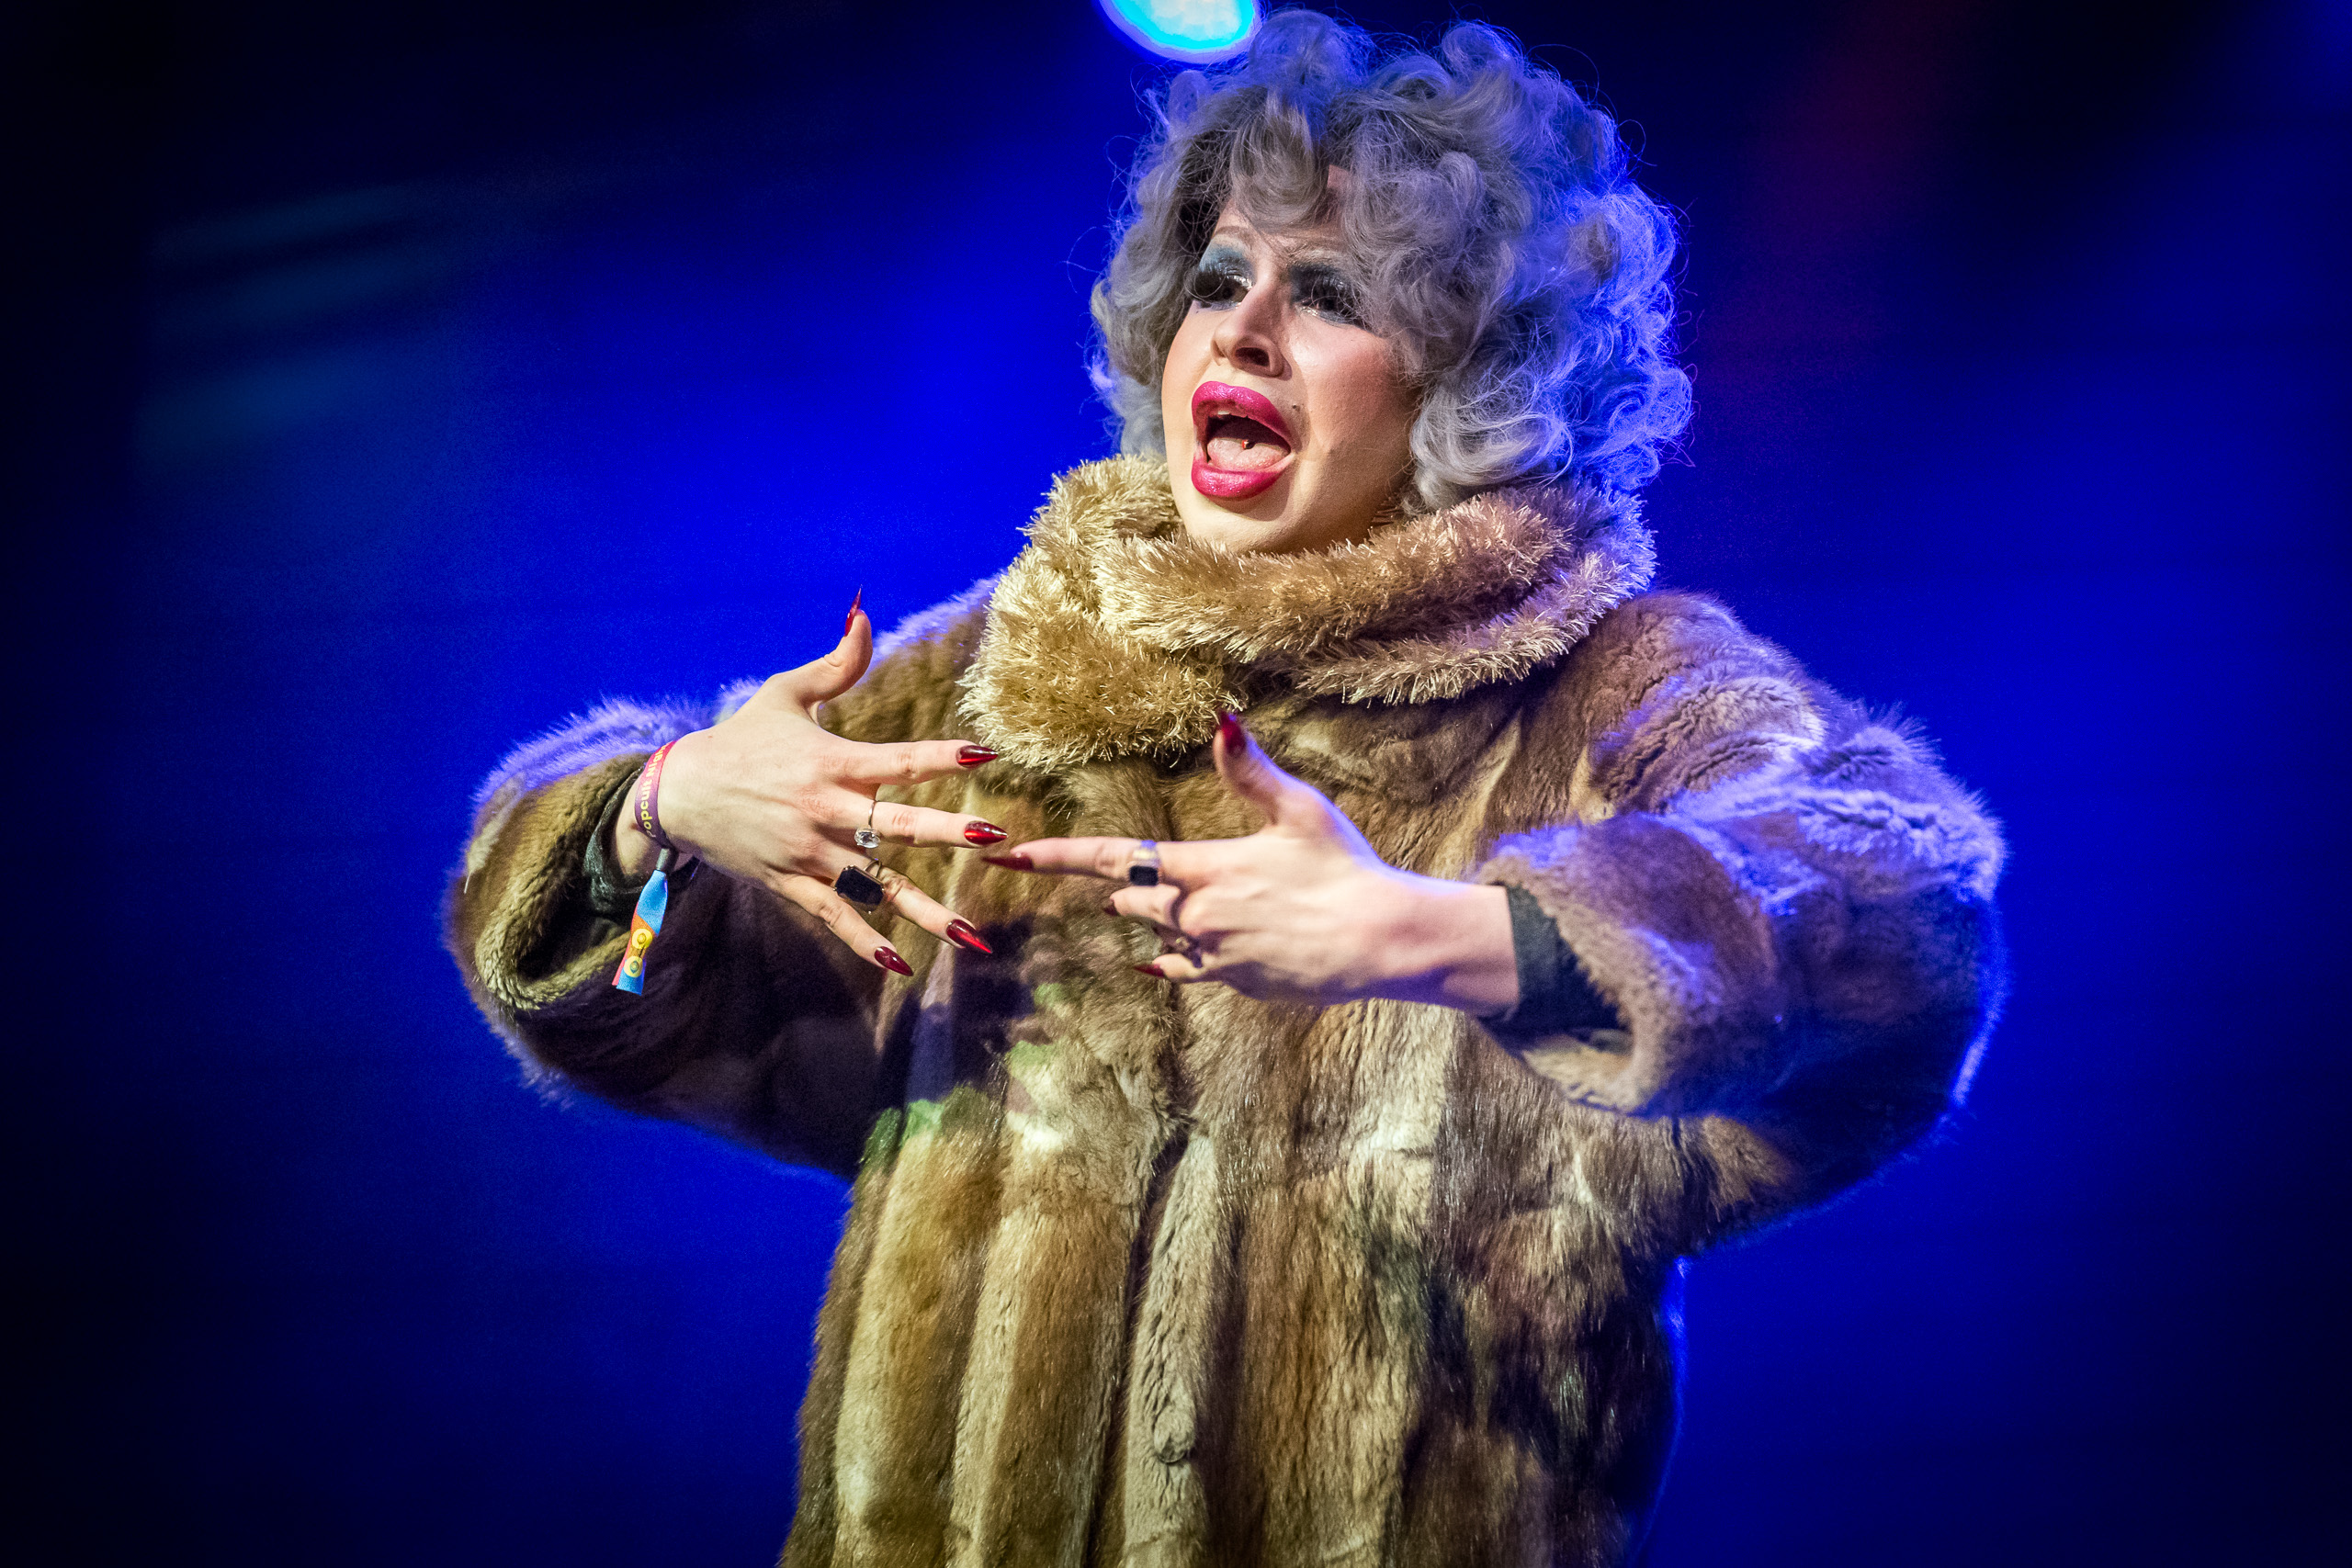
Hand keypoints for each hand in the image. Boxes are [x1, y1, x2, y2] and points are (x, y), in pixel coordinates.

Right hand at [613, 600, 1004, 973]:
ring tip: (971, 934)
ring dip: (924, 910)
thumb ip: (836, 665)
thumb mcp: (785, 695)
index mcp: (830, 762)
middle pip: (897, 824)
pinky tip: (901, 964)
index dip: (942, 755)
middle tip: (995, 838)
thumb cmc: (739, 739)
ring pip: (877, 884)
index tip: (985, 754)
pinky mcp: (793, 885)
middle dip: (948, 831)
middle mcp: (825, 811)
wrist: (676, 794)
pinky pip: (835, 918)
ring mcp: (810, 854)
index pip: (897, 758)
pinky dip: (865, 942)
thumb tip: (865, 614)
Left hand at [1005, 715, 1518, 1011]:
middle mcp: (1198, 915)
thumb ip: (1250, 770)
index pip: (1116, 858)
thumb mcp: (1299, 810)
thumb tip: (1221, 719)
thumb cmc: (1344, 869)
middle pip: (1135, 900)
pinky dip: (1177, 960)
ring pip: (1162, 935)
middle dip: (1125, 890)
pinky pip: (1187, 971)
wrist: (1379, 941)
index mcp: (1205, 868)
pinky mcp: (1236, 984)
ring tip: (1153, 907)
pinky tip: (1175, 956)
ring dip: (1155, 920)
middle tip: (1111, 885)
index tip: (1013, 855)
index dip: (1060, 856)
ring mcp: (1215, 955)